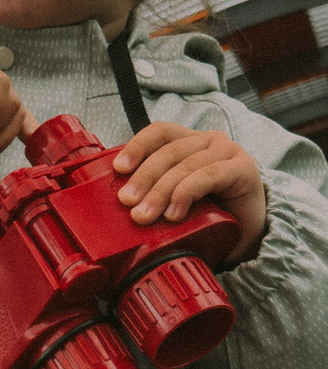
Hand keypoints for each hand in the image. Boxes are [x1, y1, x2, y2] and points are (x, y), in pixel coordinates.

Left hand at [112, 122, 265, 264]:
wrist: (249, 235)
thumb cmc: (209, 217)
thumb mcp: (175, 203)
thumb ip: (154, 196)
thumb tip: (119, 207)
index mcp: (189, 143)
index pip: (160, 133)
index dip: (137, 146)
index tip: (118, 168)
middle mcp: (208, 142)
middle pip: (169, 151)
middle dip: (144, 178)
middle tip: (127, 203)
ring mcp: (227, 153)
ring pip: (186, 165)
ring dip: (161, 191)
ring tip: (145, 216)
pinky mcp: (243, 169)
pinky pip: (209, 176)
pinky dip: (187, 193)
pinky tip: (175, 213)